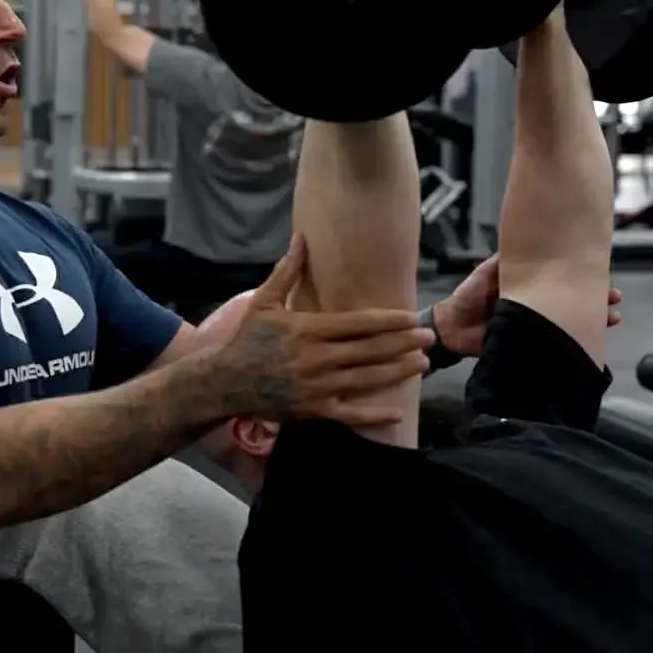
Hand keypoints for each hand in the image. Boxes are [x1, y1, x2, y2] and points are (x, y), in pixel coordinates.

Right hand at [209, 237, 434, 427]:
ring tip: (423, 363)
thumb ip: (287, 272)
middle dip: (403, 344)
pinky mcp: (314, 410)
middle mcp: (317, 358)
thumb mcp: (263, 302)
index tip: (411, 317)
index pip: (358, 324)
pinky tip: (398, 411)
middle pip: (370, 350)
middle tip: (428, 337)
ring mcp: (317, 386)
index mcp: (308, 329)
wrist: (224, 382)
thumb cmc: (247, 339)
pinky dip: (374, 414)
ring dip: (398, 371)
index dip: (389, 321)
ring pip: (367, 379)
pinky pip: (350, 414)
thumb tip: (301, 238)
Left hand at [431, 253, 622, 358]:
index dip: (582, 276)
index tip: (600, 272)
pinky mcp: (533, 343)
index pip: (564, 279)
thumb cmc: (469, 296)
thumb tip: (529, 241)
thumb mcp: (487, 272)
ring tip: (610, 317)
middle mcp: (540, 304)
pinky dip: (573, 340)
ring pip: (571, 320)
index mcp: (532, 285)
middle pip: (574, 300)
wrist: (452, 328)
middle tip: (613, 297)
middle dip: (596, 299)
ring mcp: (538, 324)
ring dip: (593, 319)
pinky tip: (589, 339)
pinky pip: (557, 341)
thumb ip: (506, 262)